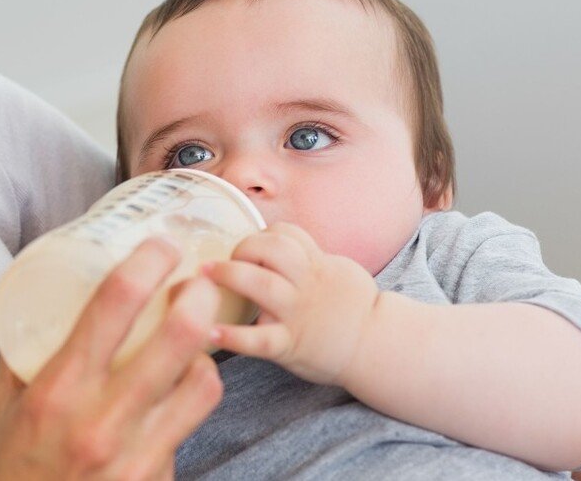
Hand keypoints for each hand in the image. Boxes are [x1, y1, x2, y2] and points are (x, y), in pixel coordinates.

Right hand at [0, 238, 223, 479]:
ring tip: (194, 343)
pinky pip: (187, 433)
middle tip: (197, 281)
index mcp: (56, 390)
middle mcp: (102, 422)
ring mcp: (136, 459)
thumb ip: (24, 354)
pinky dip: (185, 408)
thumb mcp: (0, 407)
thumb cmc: (3, 471)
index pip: (114, 304)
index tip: (160, 246)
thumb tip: (45, 299)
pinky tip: (170, 402)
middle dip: (199, 295)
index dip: (148, 262)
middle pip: (180, 338)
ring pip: (203, 386)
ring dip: (204, 355)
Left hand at [203, 222, 379, 385]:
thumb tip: (274, 240)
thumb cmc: (350, 309)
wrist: (376, 347)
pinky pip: (259, 339)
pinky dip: (234, 337)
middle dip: (244, 247)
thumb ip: (307, 257)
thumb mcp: (336, 271)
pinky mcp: (290, 344)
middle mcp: (305, 286)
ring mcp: (297, 314)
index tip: (252, 244)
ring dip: (229, 275)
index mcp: (316, 266)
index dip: (264, 234)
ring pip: (262, 284)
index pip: (288, 234)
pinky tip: (212, 332)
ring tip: (204, 275)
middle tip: (226, 258)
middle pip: (273, 250)